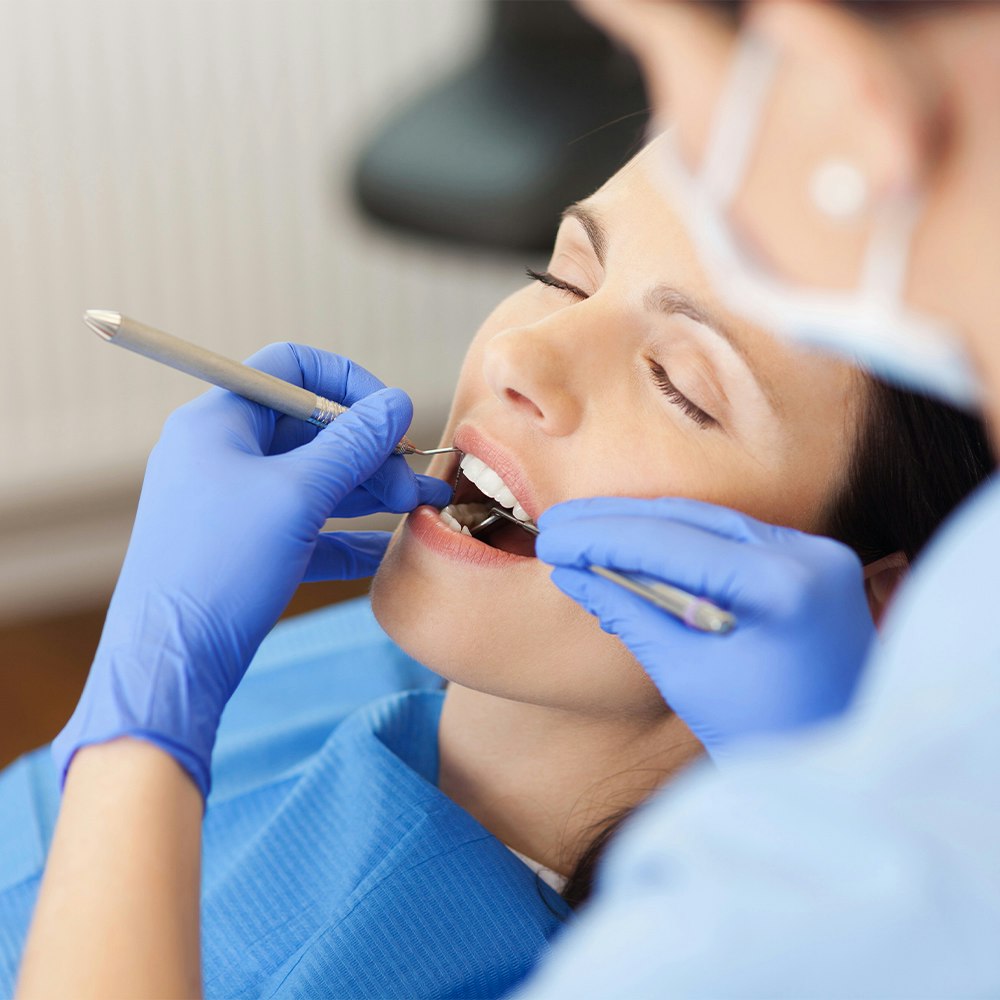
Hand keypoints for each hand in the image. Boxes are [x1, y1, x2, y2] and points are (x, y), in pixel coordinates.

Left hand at [53, 343, 449, 795]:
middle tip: (413, 479)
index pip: (289, 368)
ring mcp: (234, 504)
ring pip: (314, 479)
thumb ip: (353, 445)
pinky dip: (346, 534)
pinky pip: (306, 527)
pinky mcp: (247, 549)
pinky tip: (385, 550)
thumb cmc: (222, 567)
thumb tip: (398, 403)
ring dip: (368, 490)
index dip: (347, 383)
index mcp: (218, 423)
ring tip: (420, 506)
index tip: (391, 415)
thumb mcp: (297, 496)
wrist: (173, 662)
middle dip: (369, 450)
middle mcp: (223, 455)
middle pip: (310, 428)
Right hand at [536, 497, 875, 758]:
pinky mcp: (813, 565)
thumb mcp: (684, 675)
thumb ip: (628, 612)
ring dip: (644, 529)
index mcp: (783, 585)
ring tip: (583, 533)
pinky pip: (733, 540)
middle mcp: (809, 555)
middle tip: (556, 525)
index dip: (600, 536)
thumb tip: (572, 572)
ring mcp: (817, 556)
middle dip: (616, 522)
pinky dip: (680, 545)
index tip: (550, 539)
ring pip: (711, 523)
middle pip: (691, 519)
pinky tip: (634, 551)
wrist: (840, 777)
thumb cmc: (763, 740)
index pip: (671, 542)